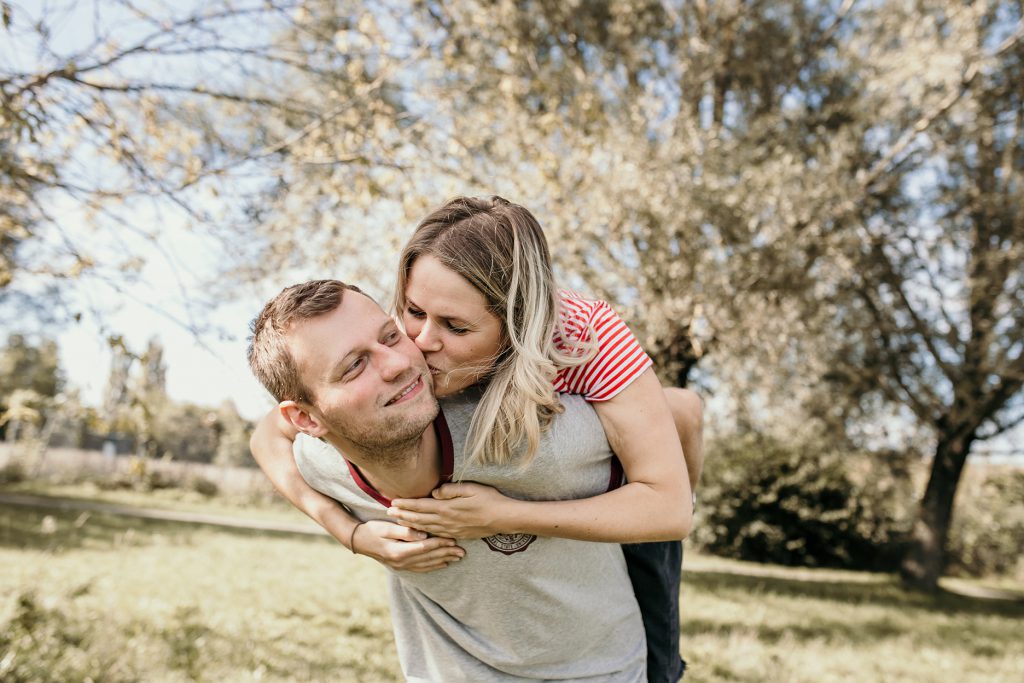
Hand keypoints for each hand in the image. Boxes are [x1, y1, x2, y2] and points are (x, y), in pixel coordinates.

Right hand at [352, 519, 464, 571]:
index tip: (453, 540)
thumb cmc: (372, 529)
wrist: (357, 540)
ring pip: (427, 565)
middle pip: (429, 558)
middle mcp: (401, 562)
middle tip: (462, 551)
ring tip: (457, 558)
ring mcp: (400, 566)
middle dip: (446, 554)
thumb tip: (422, 535)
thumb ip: (405, 531)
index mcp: (398, 551)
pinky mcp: (400, 566)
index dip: (440, 543)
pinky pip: (420, 568)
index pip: (425, 548)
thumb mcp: (386, 527)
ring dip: (443, 561)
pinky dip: (433, 566)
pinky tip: (443, 564)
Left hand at [388, 482, 513, 538]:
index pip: (421, 506)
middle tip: (388, 513)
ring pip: (426, 528)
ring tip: (399, 522)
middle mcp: (447, 521)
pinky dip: (424, 532)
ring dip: (410, 524)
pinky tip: (419, 531)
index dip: (406, 505)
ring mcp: (452, 530)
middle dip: (403, 515)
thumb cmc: (489, 499)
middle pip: (419, 519)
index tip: (393, 502)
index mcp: (448, 508)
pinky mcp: (458, 535)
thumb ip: (451, 490)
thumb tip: (434, 493)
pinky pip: (436, 534)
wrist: (504, 518)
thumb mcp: (471, 488)